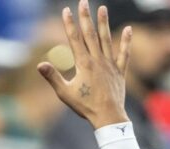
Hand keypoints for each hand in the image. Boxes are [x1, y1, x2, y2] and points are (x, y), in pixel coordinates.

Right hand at [38, 0, 131, 128]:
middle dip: (86, 17)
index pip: (75, 39)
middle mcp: (97, 60)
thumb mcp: (65, 93)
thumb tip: (40, 65)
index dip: (69, 24)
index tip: (66, 10)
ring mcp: (110, 64)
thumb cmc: (85, 106)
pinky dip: (126, 41)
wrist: (108, 117)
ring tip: (103, 8)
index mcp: (83, 64)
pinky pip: (124, 53)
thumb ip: (53, 77)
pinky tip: (129, 29)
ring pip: (107, 39)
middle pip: (90, 34)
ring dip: (104, 23)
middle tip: (84, 2)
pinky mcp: (120, 71)